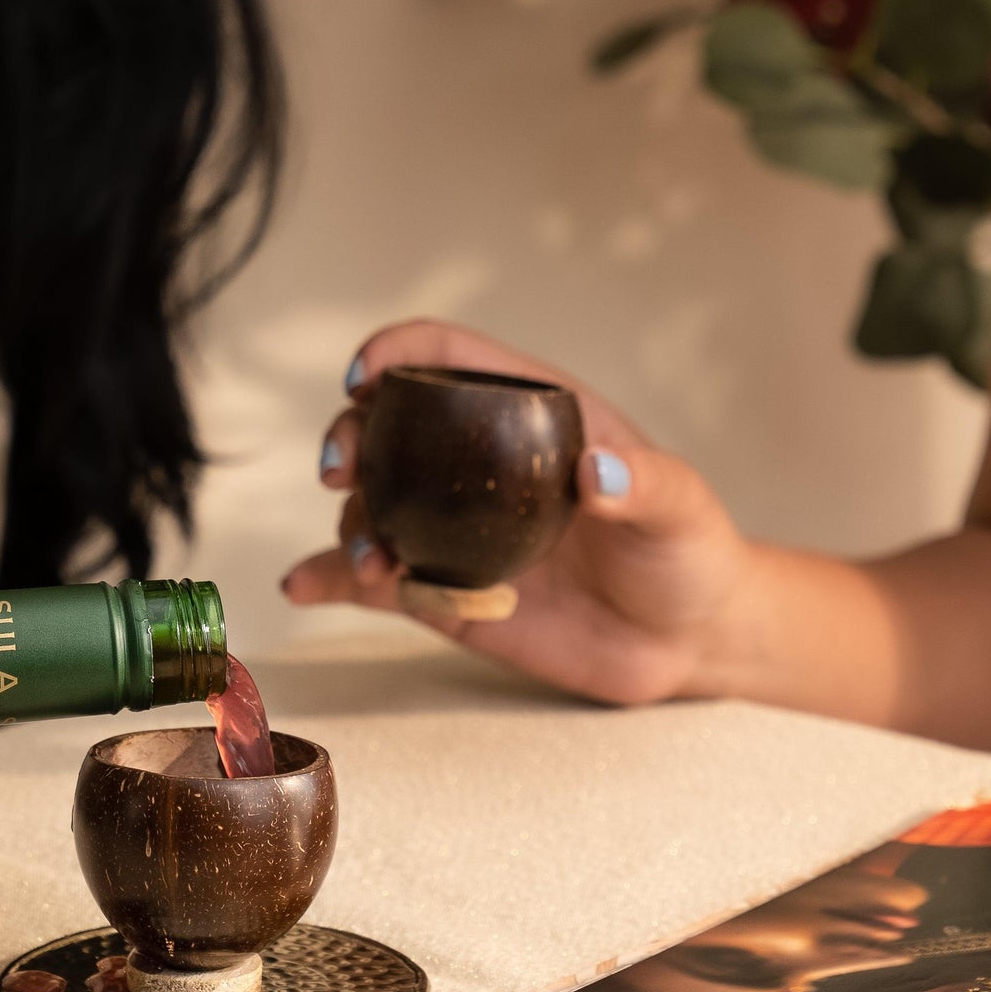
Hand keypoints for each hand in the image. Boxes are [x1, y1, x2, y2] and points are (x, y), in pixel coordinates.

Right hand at [280, 319, 753, 704]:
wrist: (687, 639)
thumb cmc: (689, 552)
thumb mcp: (681, 510)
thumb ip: (646, 486)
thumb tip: (600, 471)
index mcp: (530, 416)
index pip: (450, 361)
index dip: (398, 352)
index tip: (363, 375)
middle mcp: (479, 467)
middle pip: (390, 427)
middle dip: (349, 436)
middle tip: (340, 471)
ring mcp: (457, 529)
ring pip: (375, 506)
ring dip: (350, 524)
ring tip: (369, 561)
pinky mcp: (447, 593)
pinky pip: (377, 581)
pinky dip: (330, 578)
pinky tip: (301, 585)